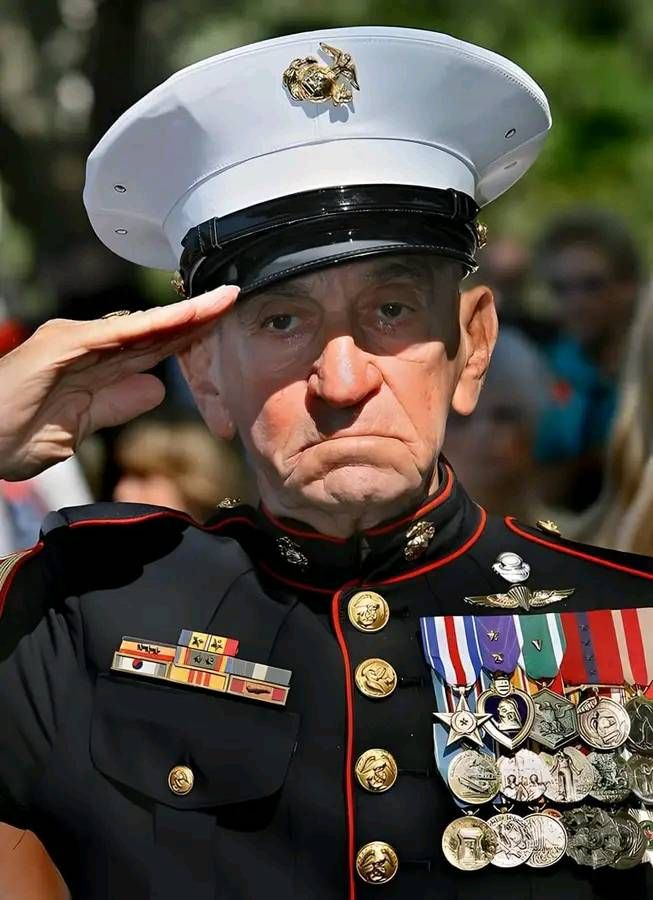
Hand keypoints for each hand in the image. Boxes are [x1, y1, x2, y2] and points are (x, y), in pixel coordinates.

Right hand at [0, 286, 238, 480]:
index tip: (222, 327)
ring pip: (142, 326)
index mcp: (93, 366)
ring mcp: (76, 342)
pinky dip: (151, 327)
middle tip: (235, 299)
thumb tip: (155, 390)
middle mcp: (88, 346)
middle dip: (197, 317)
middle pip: (154, 331)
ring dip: (184, 314)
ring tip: (223, 300)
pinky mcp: (63, 345)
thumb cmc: (12, 433)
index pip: (151, 348)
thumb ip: (116, 405)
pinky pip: (117, 335)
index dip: (188, 337)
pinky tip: (182, 318)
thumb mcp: (79, 427)